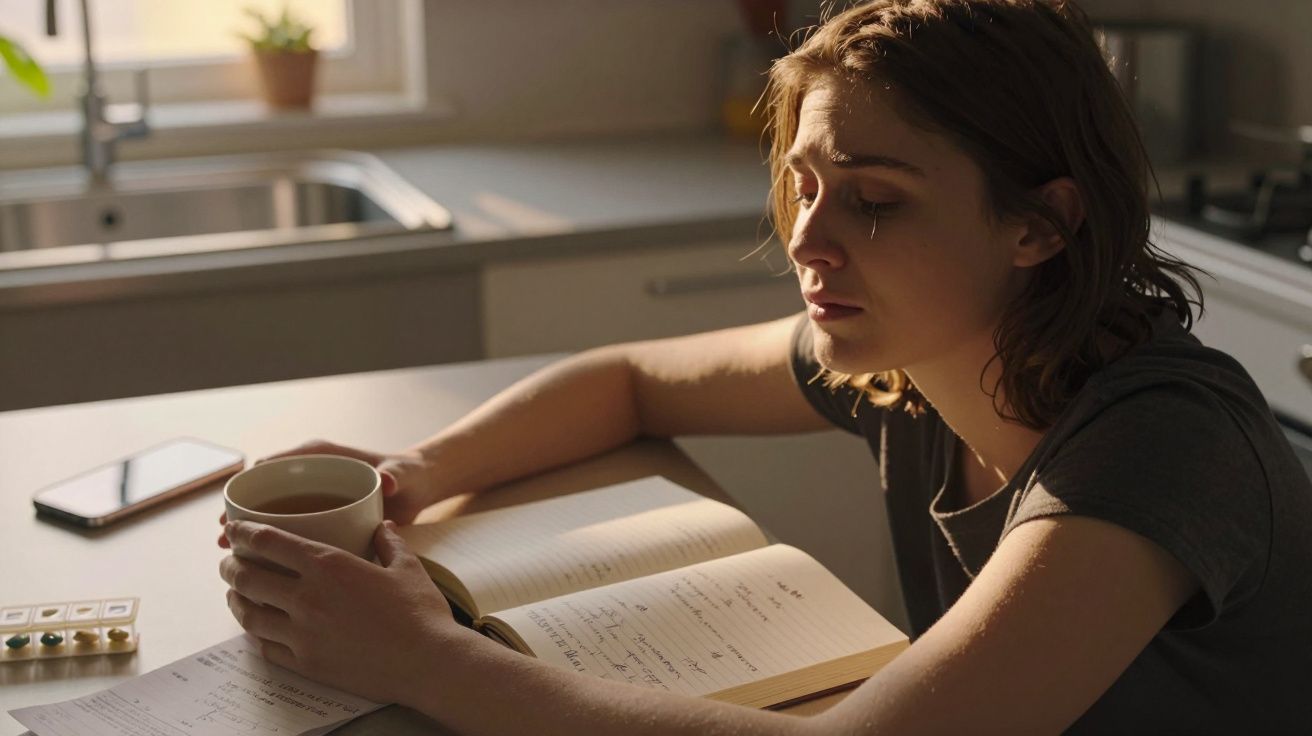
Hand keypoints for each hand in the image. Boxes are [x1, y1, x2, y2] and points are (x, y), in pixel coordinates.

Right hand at [218, 439, 438, 548]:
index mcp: (322, 457)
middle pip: (265, 491)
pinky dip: (272, 545)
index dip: (251, 485)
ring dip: (251, 532)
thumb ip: (396, 475)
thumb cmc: (407, 474)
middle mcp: (310, 476)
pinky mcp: (317, 518)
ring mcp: (311, 498)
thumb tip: (389, 479)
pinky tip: (259, 568)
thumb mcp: (401, 473)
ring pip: (272, 513)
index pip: (276, 464)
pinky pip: (288, 529)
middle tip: (224, 538)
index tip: (235, 507)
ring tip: (231, 555)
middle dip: (243, 513)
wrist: (418, 488)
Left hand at [219, 519, 462, 704]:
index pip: (268, 542)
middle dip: (230, 567)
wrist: (429, 662)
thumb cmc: (421, 612)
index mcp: (329, 565)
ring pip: (248, 614)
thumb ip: (389, 543)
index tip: (235, 530)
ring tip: (236, 594)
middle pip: (247, 577)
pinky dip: (256, 634)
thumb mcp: (408, 567)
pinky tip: (260, 628)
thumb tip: (382, 528)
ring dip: (235, 600)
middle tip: (229, 563)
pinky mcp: (306, 664)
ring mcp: (302, 634)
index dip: (243, 533)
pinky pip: (266, 647)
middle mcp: (307, 597)